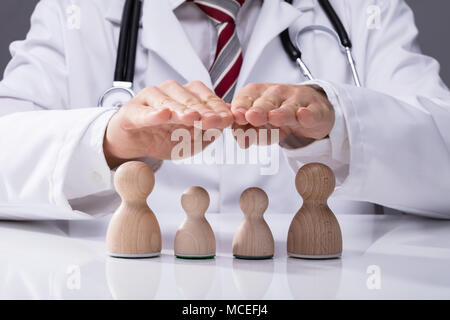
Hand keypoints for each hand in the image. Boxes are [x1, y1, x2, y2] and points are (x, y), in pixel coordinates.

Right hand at [103, 80, 232, 167]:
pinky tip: (163, 114)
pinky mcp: (132, 111)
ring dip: (182, 109)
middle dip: (204, 110)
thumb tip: (228, 122)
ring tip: (192, 117)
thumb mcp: (192, 139)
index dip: (218, 109)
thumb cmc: (164, 137)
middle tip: (215, 120)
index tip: (229, 120)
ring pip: (168, 101)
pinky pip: (144, 112)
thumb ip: (209, 131)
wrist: (134, 144)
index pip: (206, 98)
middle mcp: (171, 92)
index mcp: (188, 96)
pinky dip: (153, 113)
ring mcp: (150, 99)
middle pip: (190, 98)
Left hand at [230, 83, 334, 146]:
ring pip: (288, 107)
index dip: (240, 108)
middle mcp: (276, 93)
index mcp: (257, 94)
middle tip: (251, 117)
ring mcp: (297, 100)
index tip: (237, 116)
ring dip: (281, 113)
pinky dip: (308, 115)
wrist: (309, 111)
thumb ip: (246, 132)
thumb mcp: (258, 126)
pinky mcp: (315, 109)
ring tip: (274, 118)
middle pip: (266, 102)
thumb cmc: (276, 117)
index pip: (245, 99)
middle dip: (258, 110)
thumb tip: (242, 141)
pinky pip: (312, 112)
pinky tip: (303, 116)